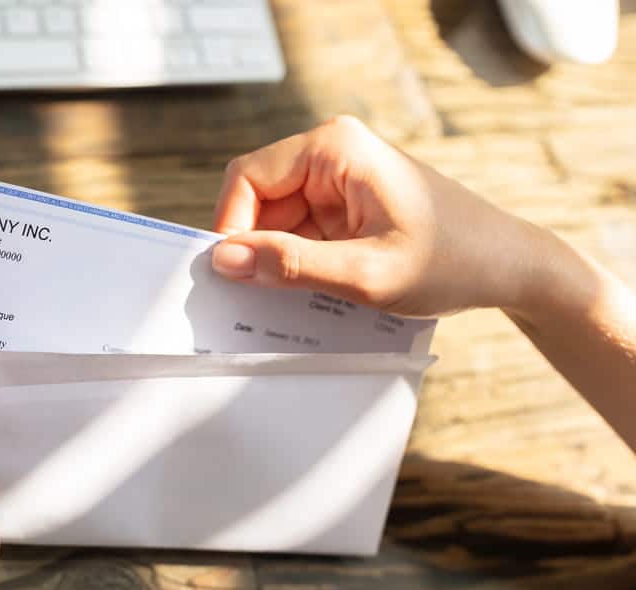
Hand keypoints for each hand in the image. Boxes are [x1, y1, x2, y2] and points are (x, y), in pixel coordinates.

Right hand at [210, 116, 547, 316]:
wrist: (508, 267)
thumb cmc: (453, 261)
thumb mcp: (367, 273)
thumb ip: (292, 266)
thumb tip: (224, 261)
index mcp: (334, 148)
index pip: (247, 178)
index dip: (230, 227)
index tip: (231, 276)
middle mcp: (331, 154)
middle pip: (256, 200)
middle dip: (254, 248)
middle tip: (258, 298)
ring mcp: (337, 181)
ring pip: (274, 222)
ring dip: (277, 261)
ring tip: (295, 299)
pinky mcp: (344, 207)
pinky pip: (299, 234)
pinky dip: (297, 266)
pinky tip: (314, 292)